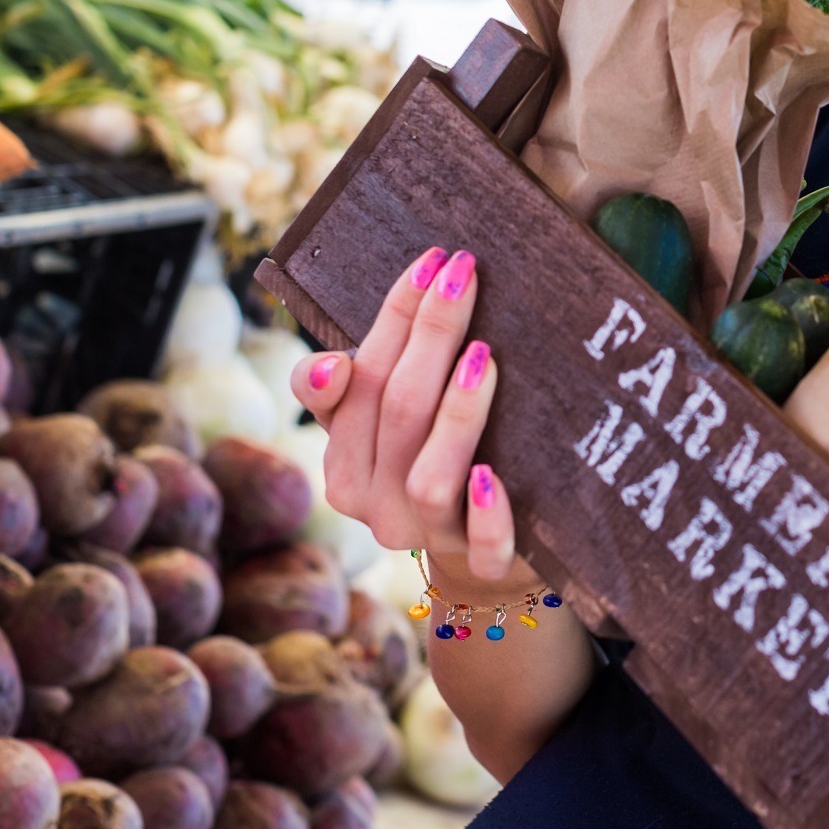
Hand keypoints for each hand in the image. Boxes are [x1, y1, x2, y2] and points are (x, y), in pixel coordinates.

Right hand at [290, 247, 523, 585]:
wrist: (484, 548)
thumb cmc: (430, 455)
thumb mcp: (381, 418)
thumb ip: (346, 384)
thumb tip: (334, 364)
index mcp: (343, 463)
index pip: (357, 381)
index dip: (393, 319)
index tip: (430, 263)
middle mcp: (373, 505)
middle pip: (396, 411)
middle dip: (431, 336)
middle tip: (466, 275)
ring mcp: (424, 538)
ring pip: (428, 477)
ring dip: (456, 414)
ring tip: (483, 356)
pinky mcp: (479, 565)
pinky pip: (480, 548)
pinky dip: (487, 515)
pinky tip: (494, 477)